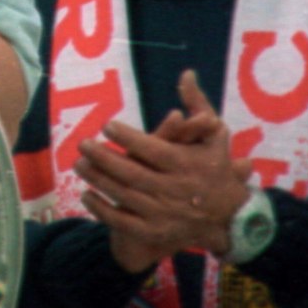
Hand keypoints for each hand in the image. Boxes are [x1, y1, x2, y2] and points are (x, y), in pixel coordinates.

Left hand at [76, 70, 252, 272]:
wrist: (229, 220)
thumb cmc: (215, 170)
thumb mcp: (214, 138)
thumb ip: (198, 105)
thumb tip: (186, 73)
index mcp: (188, 167)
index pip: (154, 150)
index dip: (129, 138)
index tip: (107, 125)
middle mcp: (176, 192)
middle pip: (133, 173)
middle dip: (104, 157)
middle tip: (82, 144)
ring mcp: (164, 215)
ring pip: (124, 196)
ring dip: (97, 179)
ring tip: (78, 164)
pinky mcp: (155, 233)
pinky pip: (122, 222)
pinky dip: (101, 208)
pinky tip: (86, 193)